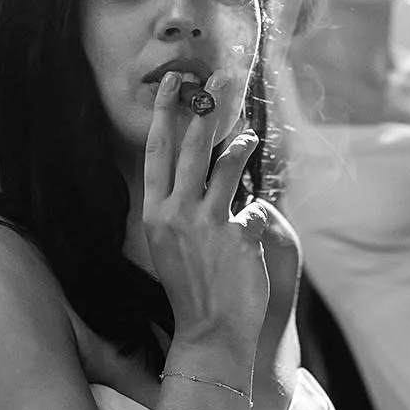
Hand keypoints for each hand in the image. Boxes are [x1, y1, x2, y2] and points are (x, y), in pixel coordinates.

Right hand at [141, 72, 269, 352]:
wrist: (210, 334)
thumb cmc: (193, 291)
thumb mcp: (172, 246)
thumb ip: (179, 210)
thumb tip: (204, 174)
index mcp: (154, 214)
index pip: (156, 152)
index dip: (166, 113)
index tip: (173, 82)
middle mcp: (175, 213)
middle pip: (191, 145)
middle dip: (207, 105)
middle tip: (221, 75)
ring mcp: (205, 223)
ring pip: (225, 164)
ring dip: (239, 144)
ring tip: (247, 135)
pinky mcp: (236, 236)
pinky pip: (253, 207)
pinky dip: (256, 213)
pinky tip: (253, 227)